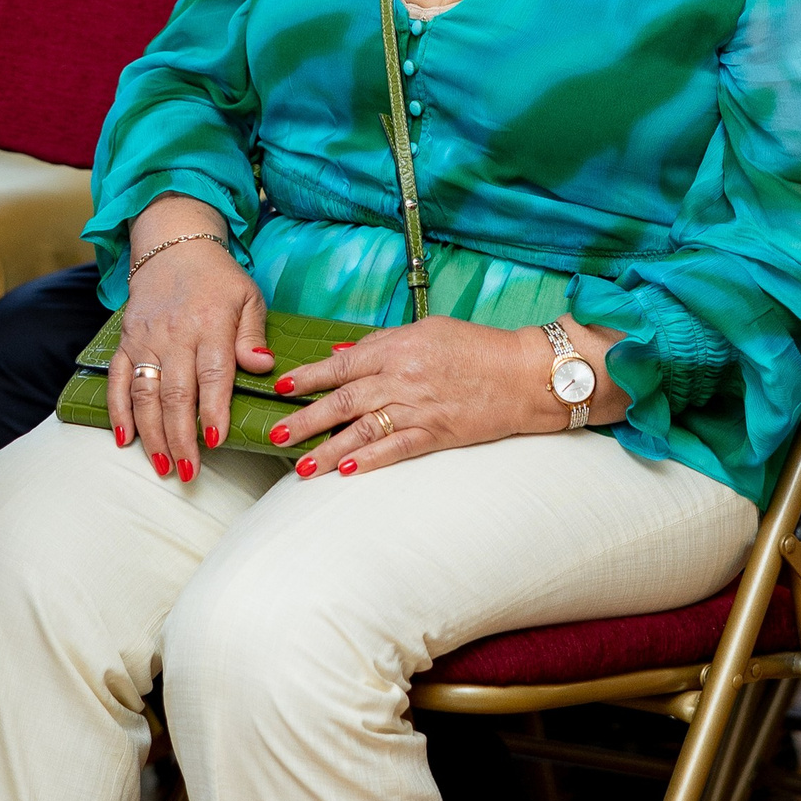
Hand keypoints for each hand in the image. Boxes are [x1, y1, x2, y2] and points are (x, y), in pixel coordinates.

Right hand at [108, 223, 272, 483]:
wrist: (174, 247)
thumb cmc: (219, 280)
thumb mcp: (249, 297)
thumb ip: (254, 335)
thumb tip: (264, 367)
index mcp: (211, 324)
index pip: (213, 375)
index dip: (214, 411)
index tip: (216, 442)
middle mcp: (175, 334)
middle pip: (176, 393)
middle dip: (181, 437)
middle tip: (188, 472)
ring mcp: (146, 339)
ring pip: (145, 393)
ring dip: (151, 433)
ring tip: (162, 465)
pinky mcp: (126, 342)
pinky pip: (118, 380)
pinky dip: (118, 411)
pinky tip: (124, 440)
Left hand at [268, 316, 566, 474]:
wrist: (523, 374)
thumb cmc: (477, 346)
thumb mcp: (427, 329)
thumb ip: (382, 342)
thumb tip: (342, 354)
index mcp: (398, 348)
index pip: (342, 364)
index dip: (309, 376)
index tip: (283, 387)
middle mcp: (402, 378)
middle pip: (344, 400)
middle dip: (307, 419)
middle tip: (276, 434)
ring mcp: (419, 408)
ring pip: (364, 430)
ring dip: (330, 449)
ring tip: (302, 466)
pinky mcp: (437, 433)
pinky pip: (396, 450)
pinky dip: (370, 461)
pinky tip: (347, 472)